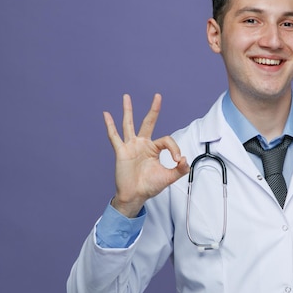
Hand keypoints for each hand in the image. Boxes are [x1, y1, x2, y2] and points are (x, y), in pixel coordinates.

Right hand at [103, 93, 188, 217]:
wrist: (135, 196)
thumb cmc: (150, 186)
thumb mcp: (168, 178)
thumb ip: (180, 170)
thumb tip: (185, 159)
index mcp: (154, 149)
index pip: (167, 140)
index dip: (175, 148)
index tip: (178, 160)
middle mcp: (143, 144)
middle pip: (148, 122)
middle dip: (153, 109)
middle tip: (158, 96)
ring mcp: (131, 146)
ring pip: (129, 124)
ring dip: (128, 110)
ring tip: (126, 96)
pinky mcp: (121, 151)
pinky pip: (114, 136)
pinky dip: (110, 125)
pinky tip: (106, 114)